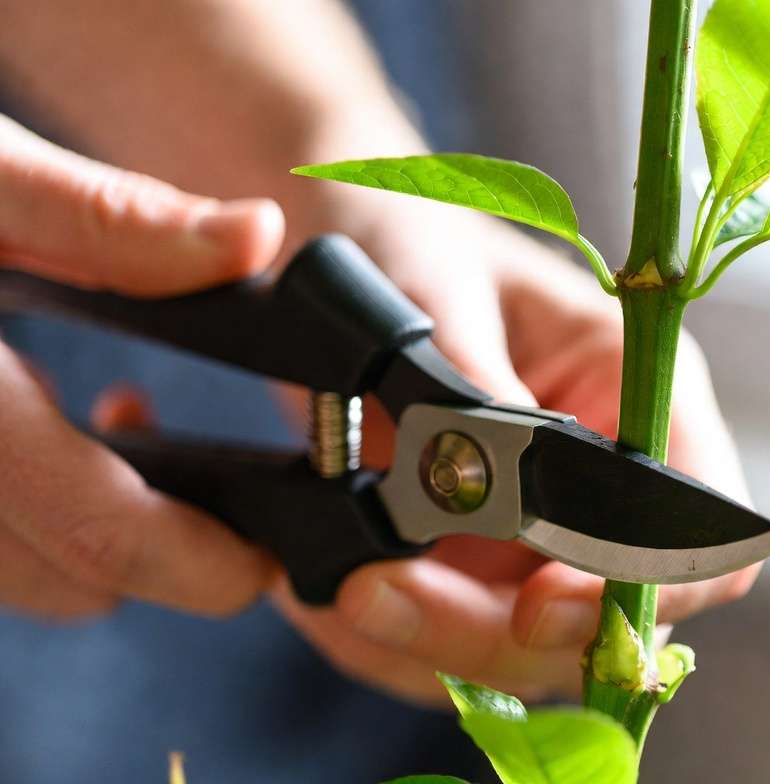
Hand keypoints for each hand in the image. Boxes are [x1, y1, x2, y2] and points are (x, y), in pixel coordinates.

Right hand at [0, 115, 283, 619]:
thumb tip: (252, 239)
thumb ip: (104, 217)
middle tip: (226, 477)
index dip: (205, 562)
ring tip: (127, 418)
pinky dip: (29, 504)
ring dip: (91, 523)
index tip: (270, 552)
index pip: (95, 533)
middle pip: (66, 578)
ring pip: (18, 571)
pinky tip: (44, 420)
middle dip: (164, 546)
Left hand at [273, 214, 758, 703]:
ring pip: (528, 647)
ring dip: (435, 645)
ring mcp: (543, 528)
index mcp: (637, 389)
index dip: (640, 587)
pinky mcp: (479, 558)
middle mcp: (607, 473)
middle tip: (379, 597)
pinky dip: (396, 642)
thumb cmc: (405, 233)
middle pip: (608, 617)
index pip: (701, 528)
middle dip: (497, 628)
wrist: (340, 240)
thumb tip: (495, 488)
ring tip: (339, 591)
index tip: (536, 601)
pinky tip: (335, 592)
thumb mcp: (437, 291)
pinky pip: (457, 642)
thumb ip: (475, 390)